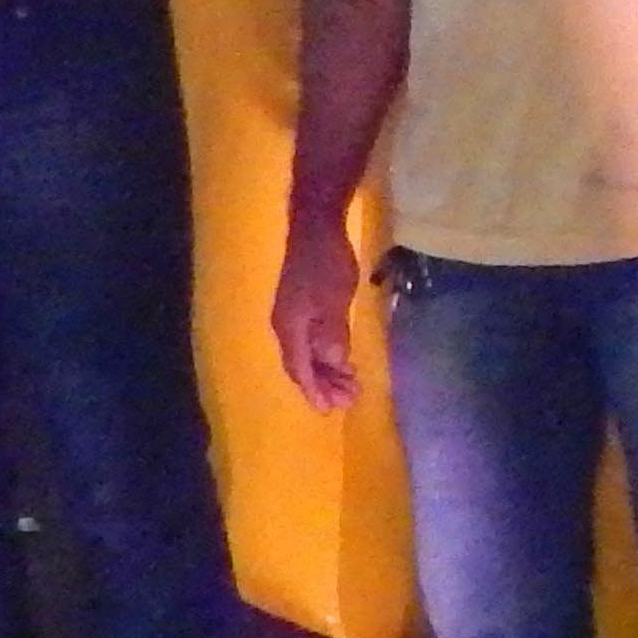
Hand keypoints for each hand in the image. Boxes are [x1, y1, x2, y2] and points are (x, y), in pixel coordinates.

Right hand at [271, 223, 363, 409]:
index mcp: (290, 328)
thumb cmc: (327, 263)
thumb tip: (331, 365)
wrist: (315, 226)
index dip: (315, 391)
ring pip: (307, 353)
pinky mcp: (302, 305)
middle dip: (324, 385)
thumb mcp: (334, 302)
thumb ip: (331, 335)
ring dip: (327, 371)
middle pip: (302, 365)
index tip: (330, 410)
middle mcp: (286, 326)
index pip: (299, 369)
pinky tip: (342, 358)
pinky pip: (311, 339)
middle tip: (351, 399)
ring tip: (351, 384)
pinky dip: (326, 354)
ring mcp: (292, 315)